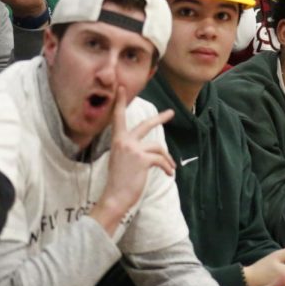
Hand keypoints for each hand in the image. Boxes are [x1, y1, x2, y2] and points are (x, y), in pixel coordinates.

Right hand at [91, 87, 174, 232]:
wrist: (114, 198)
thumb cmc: (118, 182)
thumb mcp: (120, 160)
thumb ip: (130, 149)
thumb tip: (148, 147)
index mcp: (117, 141)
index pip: (118, 118)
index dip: (121, 102)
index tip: (122, 88)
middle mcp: (124, 141)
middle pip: (145, 125)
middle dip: (159, 118)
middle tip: (170, 113)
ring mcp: (133, 149)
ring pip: (158, 147)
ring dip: (166, 158)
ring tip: (170, 167)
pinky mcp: (142, 159)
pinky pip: (161, 159)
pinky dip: (167, 167)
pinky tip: (169, 174)